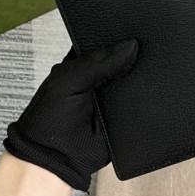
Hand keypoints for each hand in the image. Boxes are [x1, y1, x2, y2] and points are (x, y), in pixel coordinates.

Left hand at [3, 39, 138, 191]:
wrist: (56, 162)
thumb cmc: (48, 121)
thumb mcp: (69, 81)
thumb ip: (98, 63)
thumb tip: (129, 46)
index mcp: (82, 65)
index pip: (104, 44)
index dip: (117, 38)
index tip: (132, 33)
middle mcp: (99, 79)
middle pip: (123, 61)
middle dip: (132, 58)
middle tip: (141, 54)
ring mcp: (114, 98)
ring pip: (135, 81)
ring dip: (139, 79)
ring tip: (142, 76)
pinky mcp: (126, 114)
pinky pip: (142, 102)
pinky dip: (145, 99)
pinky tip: (146, 93)